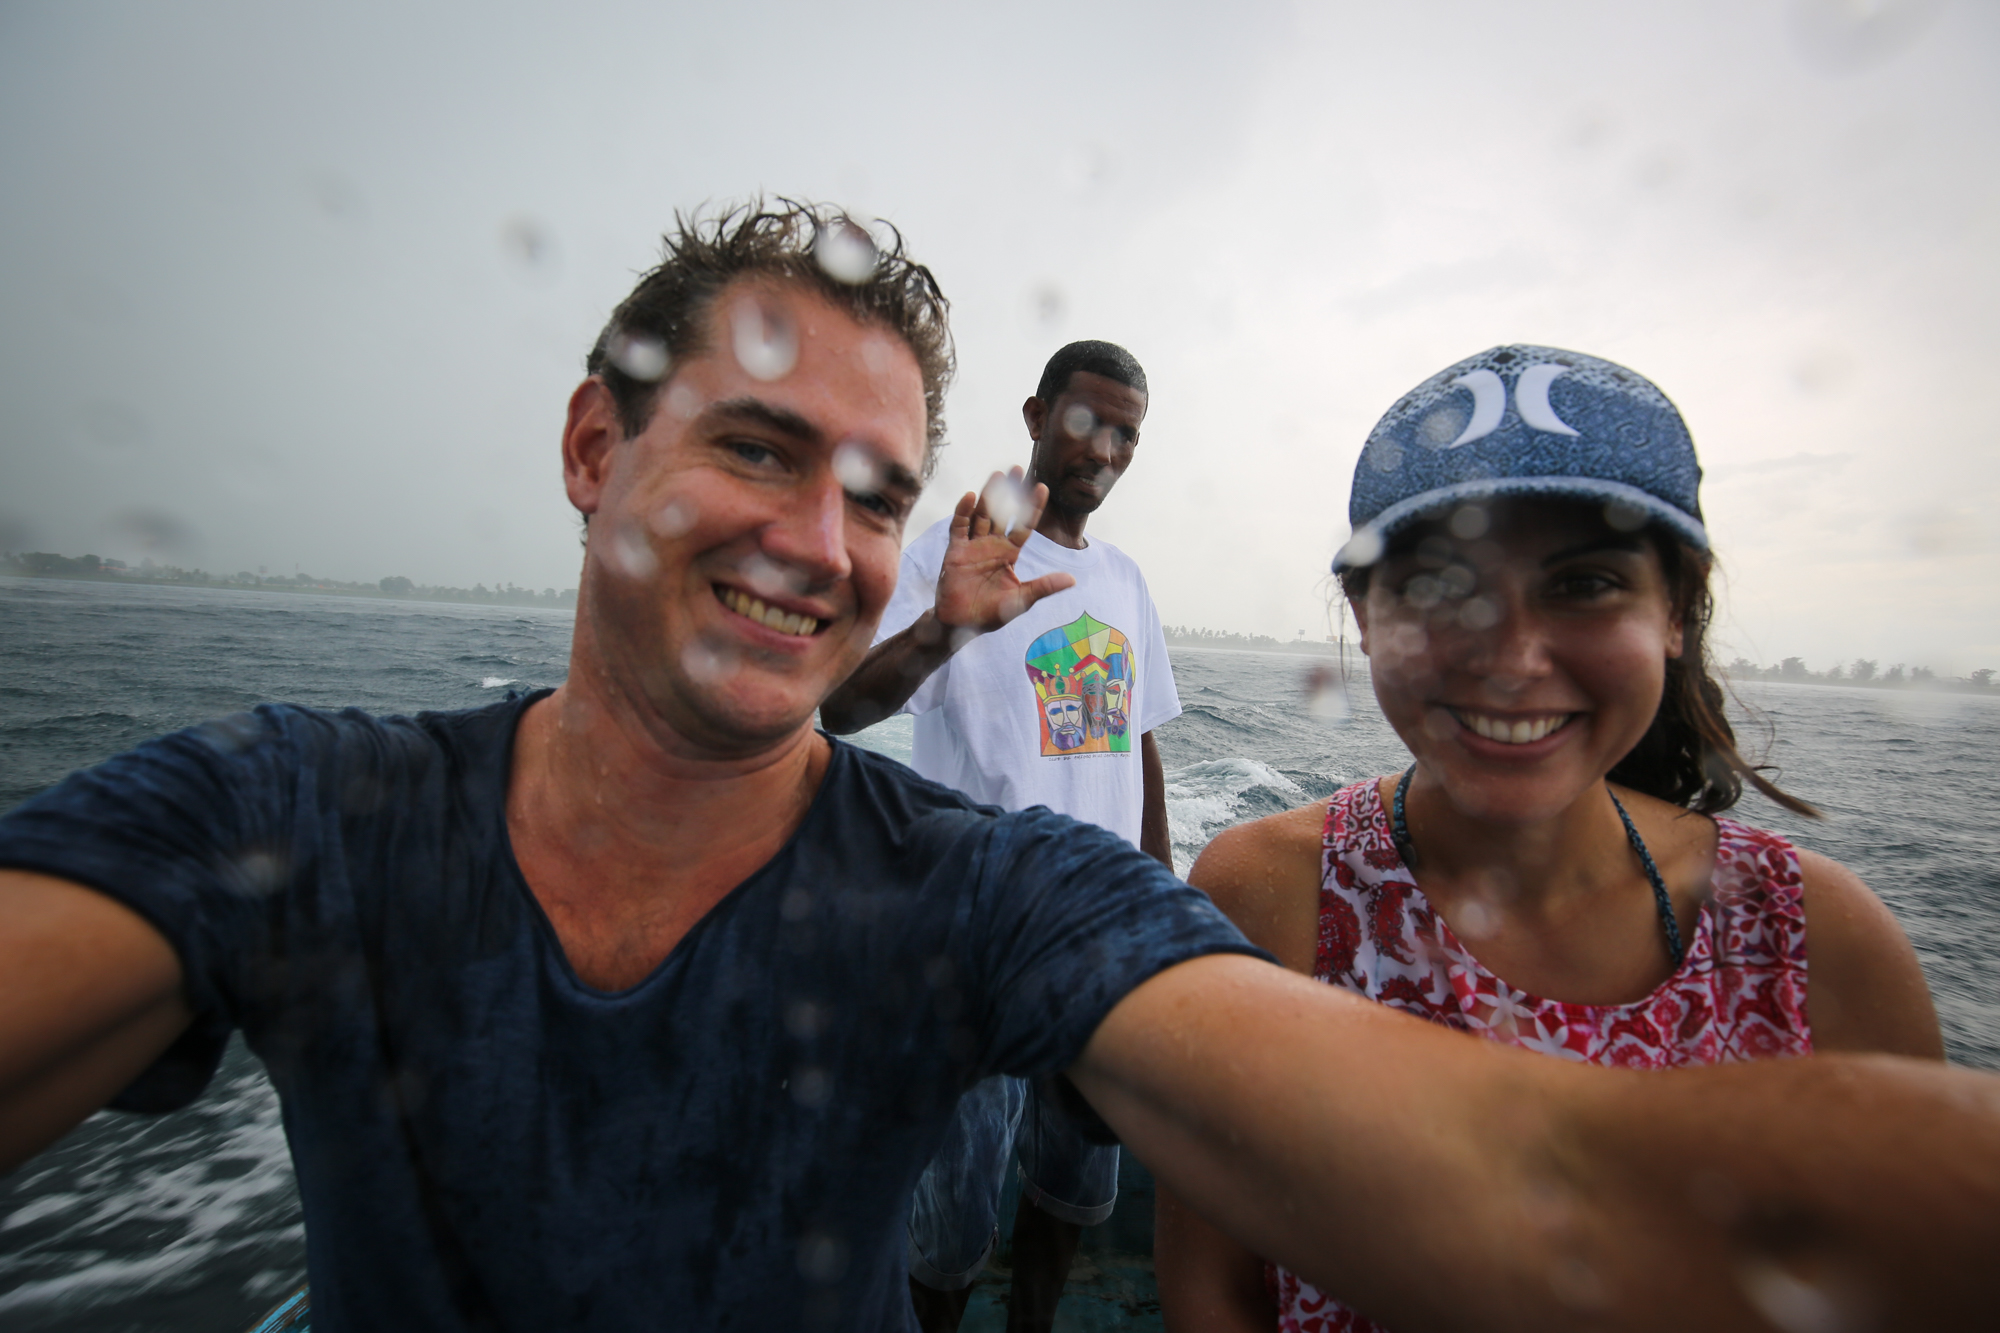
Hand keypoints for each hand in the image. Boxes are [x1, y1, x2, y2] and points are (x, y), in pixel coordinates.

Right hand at [933, 469, 1075, 634]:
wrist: (961, 625)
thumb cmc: (991, 614)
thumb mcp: (1022, 600)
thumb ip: (1044, 587)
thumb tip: (1072, 579)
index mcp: (1009, 554)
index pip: (1024, 525)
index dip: (1033, 507)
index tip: (1043, 488)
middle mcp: (992, 545)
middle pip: (1002, 512)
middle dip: (1009, 491)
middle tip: (1017, 469)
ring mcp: (973, 546)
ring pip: (982, 514)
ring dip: (989, 495)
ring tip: (997, 475)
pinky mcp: (955, 551)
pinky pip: (959, 527)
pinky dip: (963, 512)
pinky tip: (971, 497)